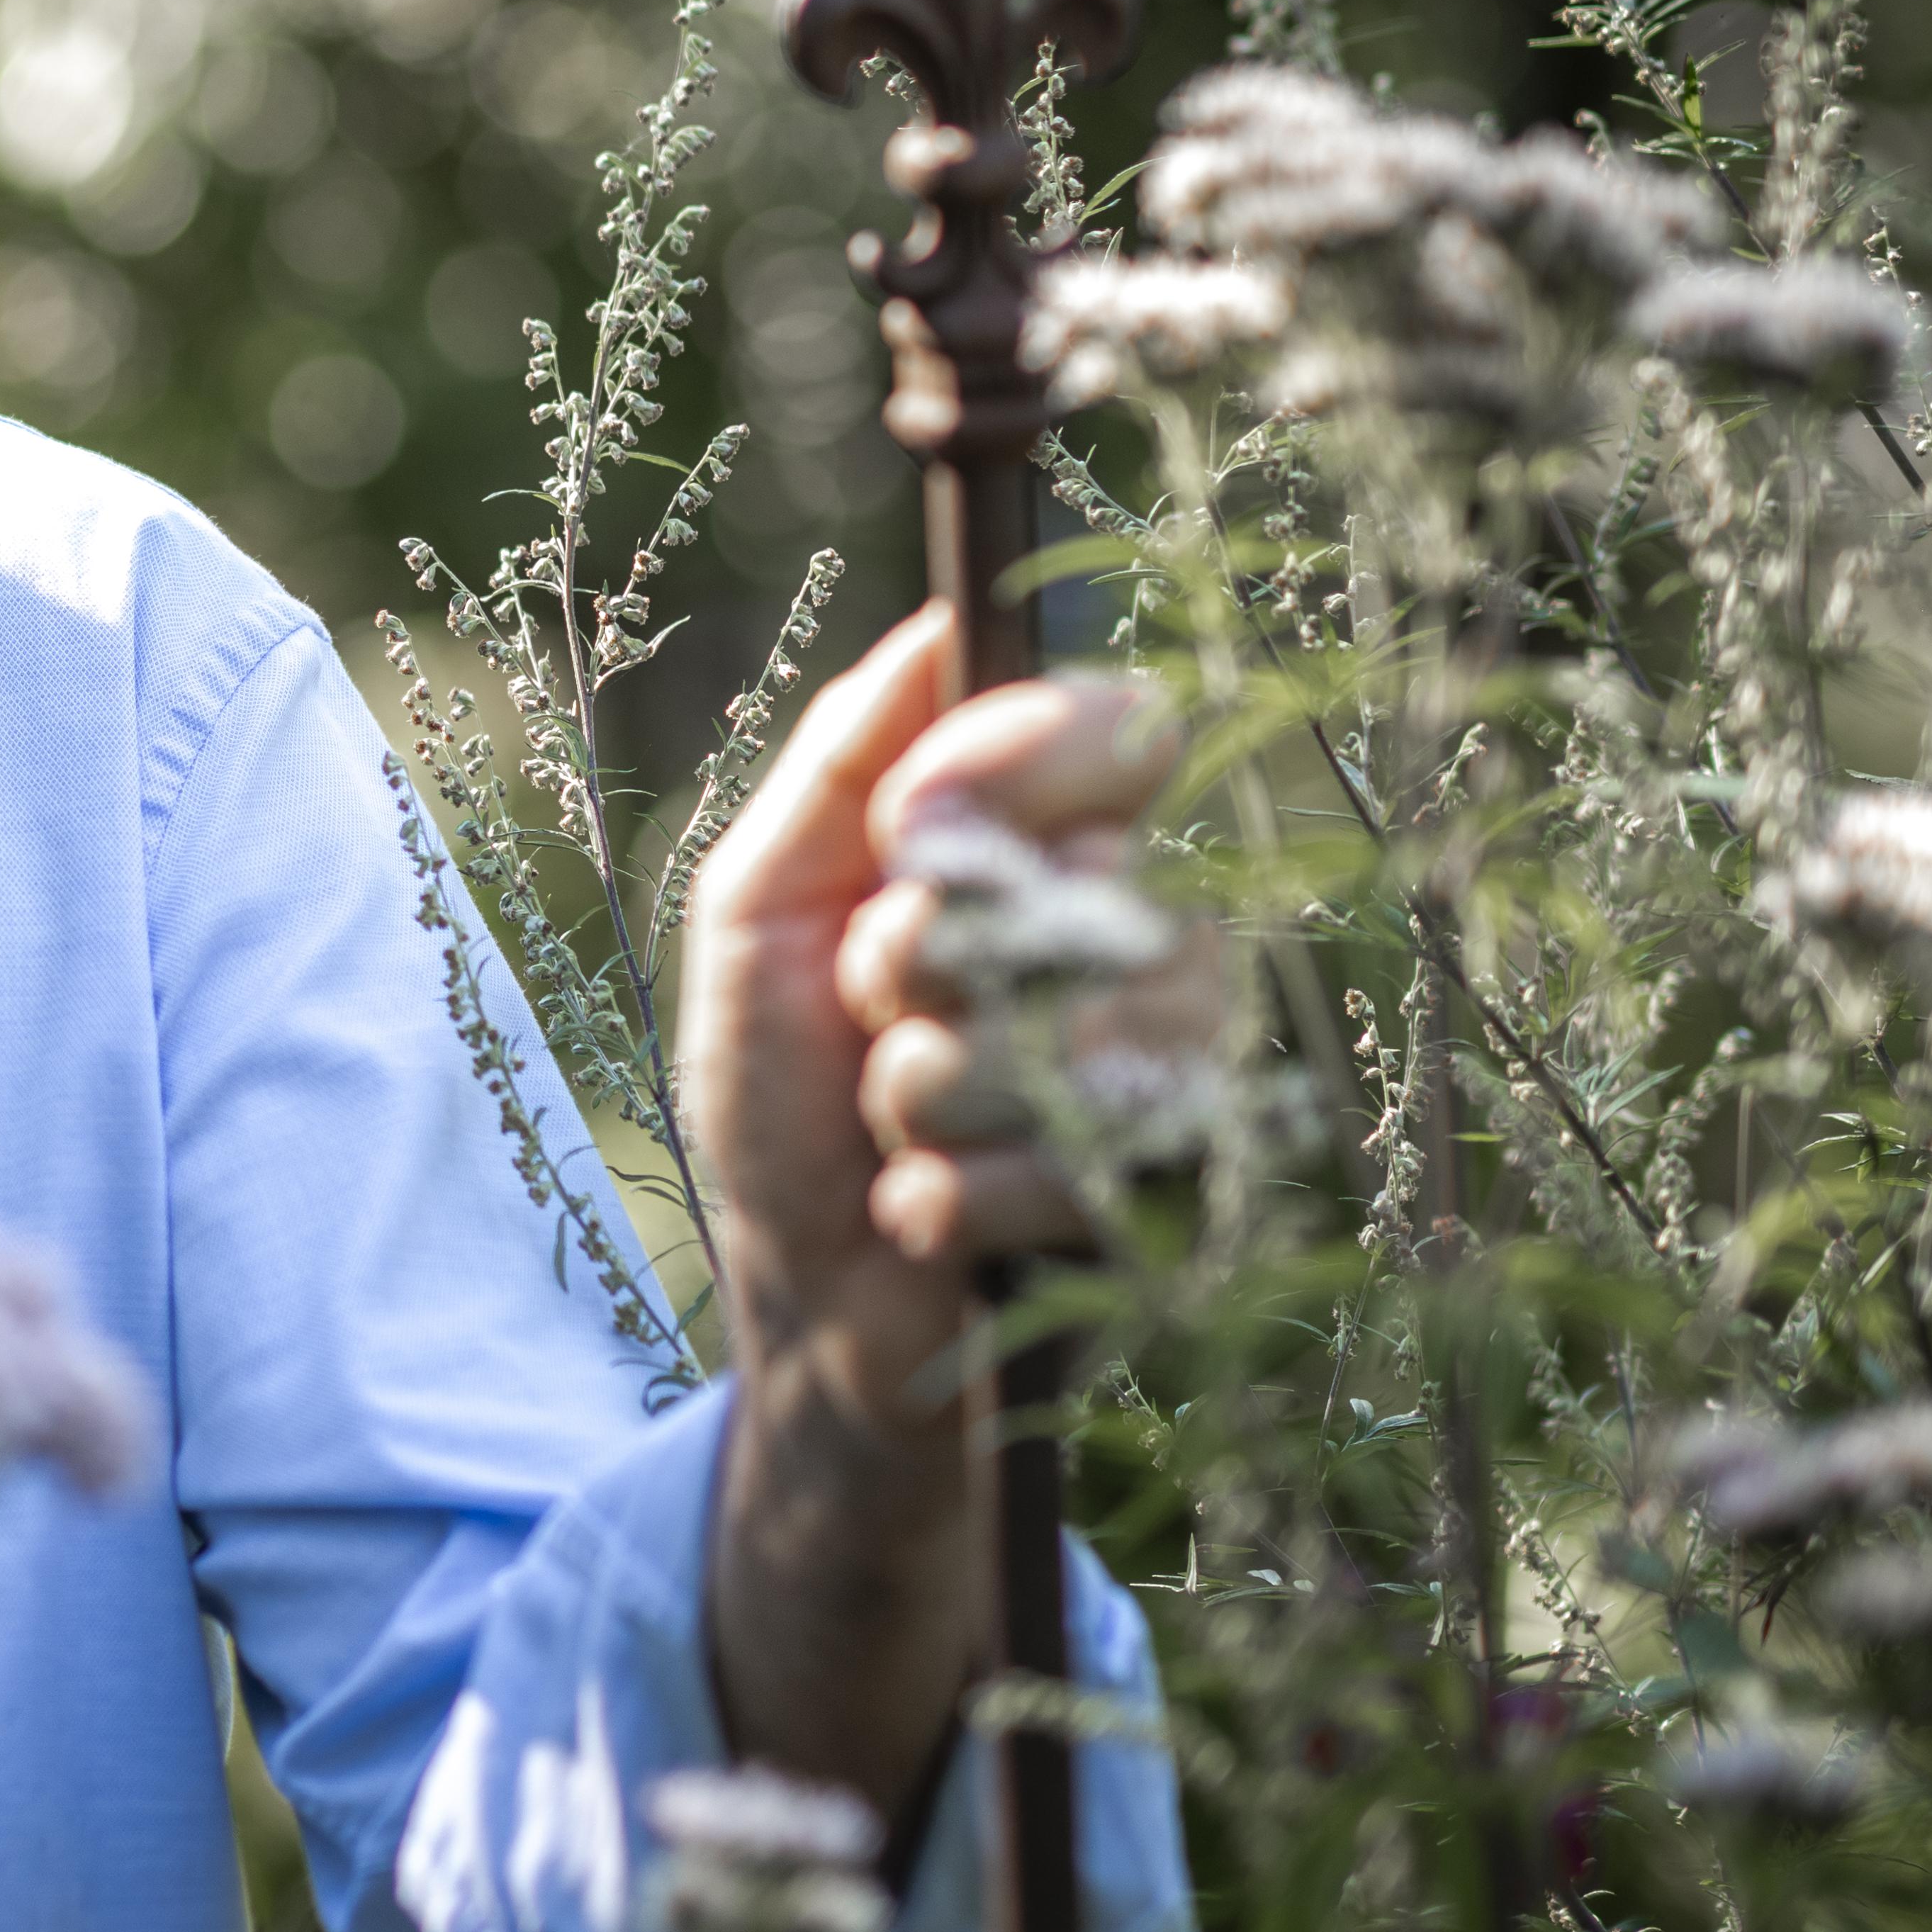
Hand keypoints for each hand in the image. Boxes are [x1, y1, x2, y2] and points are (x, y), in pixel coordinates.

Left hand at [682, 603, 1222, 1812]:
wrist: (804, 1304)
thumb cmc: (772, 1094)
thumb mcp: (756, 910)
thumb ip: (842, 767)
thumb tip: (939, 628)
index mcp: (1034, 847)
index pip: (1117, 728)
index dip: (1020, 762)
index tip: (912, 828)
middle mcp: (1131, 934)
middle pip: (1089, 878)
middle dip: (921, 961)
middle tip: (862, 1014)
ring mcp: (1168, 1063)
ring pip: (1083, 1026)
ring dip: (927, 1088)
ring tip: (886, 1124)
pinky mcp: (1174, 1189)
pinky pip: (1080, 1157)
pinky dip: (957, 1192)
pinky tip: (922, 1213)